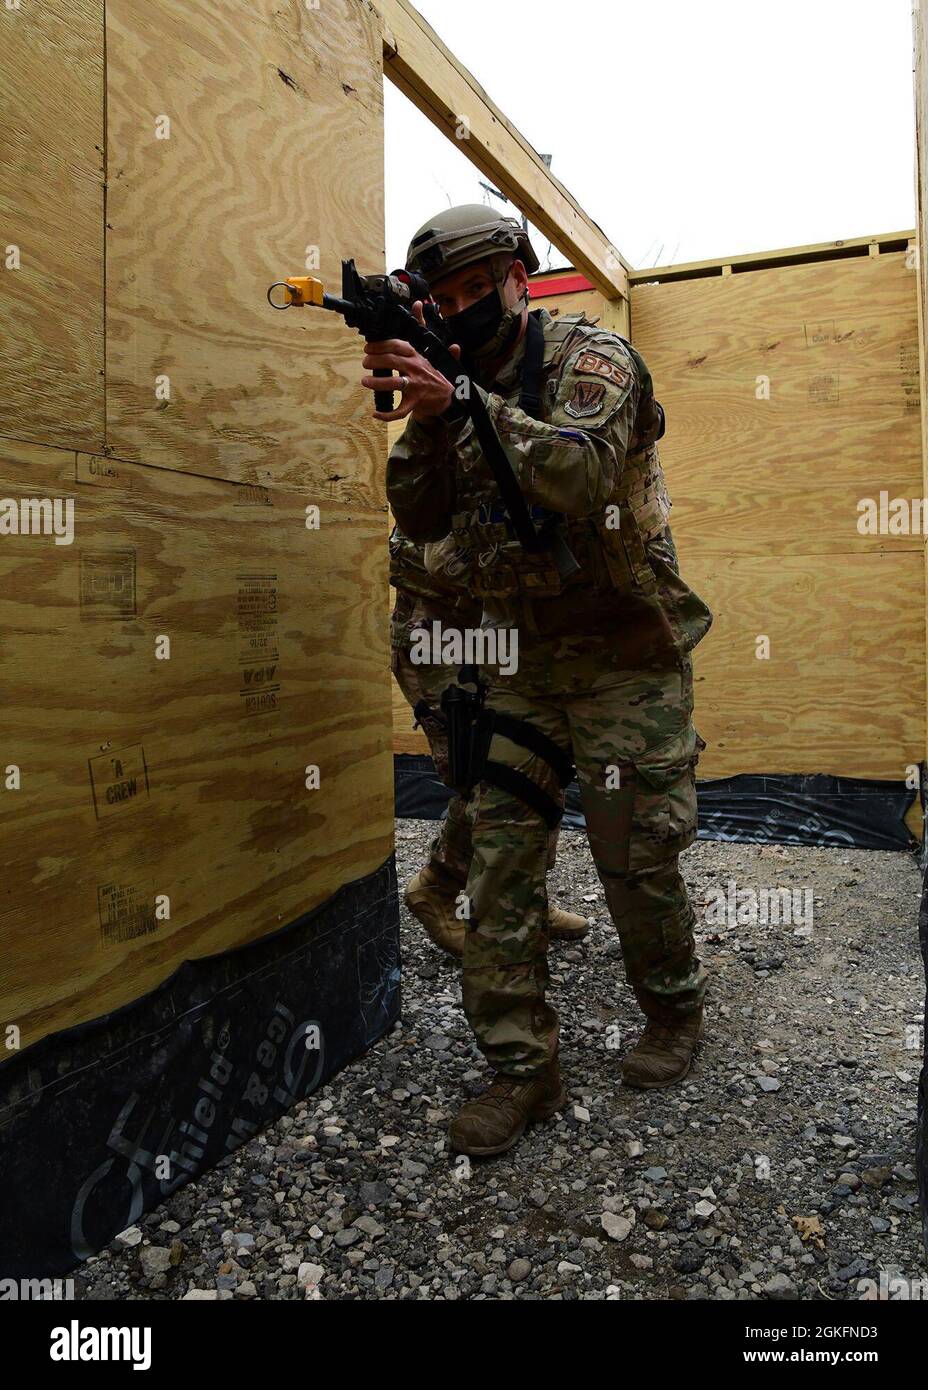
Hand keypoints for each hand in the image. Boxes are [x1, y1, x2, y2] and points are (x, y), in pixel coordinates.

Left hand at [361, 301, 460, 422]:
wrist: (449, 395)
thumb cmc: (435, 370)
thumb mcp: (431, 345)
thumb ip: (423, 325)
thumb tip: (418, 304)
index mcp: (418, 355)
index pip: (398, 345)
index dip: (380, 345)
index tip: (368, 347)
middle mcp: (416, 368)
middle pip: (392, 362)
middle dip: (375, 361)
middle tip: (365, 362)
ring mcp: (416, 386)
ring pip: (394, 384)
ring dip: (377, 382)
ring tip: (365, 381)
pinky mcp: (415, 402)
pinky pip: (400, 411)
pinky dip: (387, 414)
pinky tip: (376, 413)